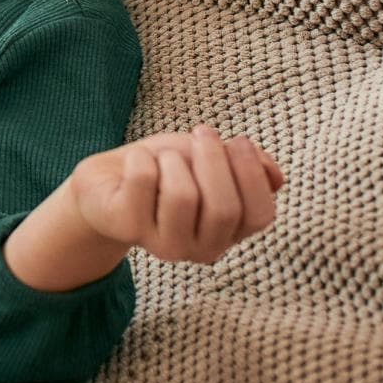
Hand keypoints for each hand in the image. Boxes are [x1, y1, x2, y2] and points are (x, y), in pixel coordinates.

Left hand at [70, 125, 284, 263]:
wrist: (106, 181)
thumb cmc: (165, 169)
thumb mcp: (209, 160)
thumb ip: (246, 166)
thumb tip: (275, 177)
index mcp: (230, 233)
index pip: (260, 215)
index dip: (252, 175)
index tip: (238, 140)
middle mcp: (204, 249)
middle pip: (223, 208)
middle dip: (214, 160)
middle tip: (202, 133)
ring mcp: (166, 245)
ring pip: (183, 196)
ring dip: (175, 160)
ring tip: (165, 156)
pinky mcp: (129, 230)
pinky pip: (144, 181)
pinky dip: (141, 158)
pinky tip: (135, 161)